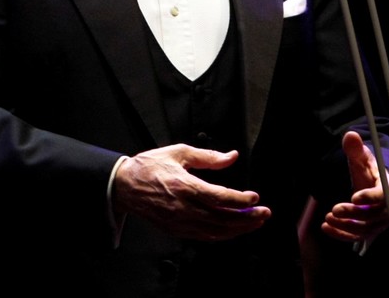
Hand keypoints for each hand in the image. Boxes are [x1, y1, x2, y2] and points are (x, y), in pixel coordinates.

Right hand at [112, 144, 269, 240]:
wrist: (124, 186)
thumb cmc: (149, 167)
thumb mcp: (179, 153)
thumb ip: (208, 157)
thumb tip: (231, 157)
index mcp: (185, 186)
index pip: (220, 198)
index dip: (240, 200)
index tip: (254, 197)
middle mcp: (184, 207)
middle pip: (222, 218)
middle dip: (247, 218)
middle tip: (264, 213)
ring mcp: (180, 221)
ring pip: (216, 231)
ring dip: (238, 229)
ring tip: (254, 223)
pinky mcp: (176, 230)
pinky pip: (204, 236)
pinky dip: (222, 235)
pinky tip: (233, 230)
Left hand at [320, 131, 388, 244]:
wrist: (375, 186)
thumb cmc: (370, 170)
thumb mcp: (362, 158)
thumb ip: (356, 149)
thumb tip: (350, 135)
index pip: (384, 194)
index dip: (370, 197)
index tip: (354, 197)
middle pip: (374, 215)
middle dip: (354, 214)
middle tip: (334, 209)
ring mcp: (381, 221)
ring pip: (365, 228)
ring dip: (346, 226)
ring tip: (328, 218)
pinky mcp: (371, 230)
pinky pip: (358, 237)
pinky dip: (342, 235)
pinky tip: (326, 227)